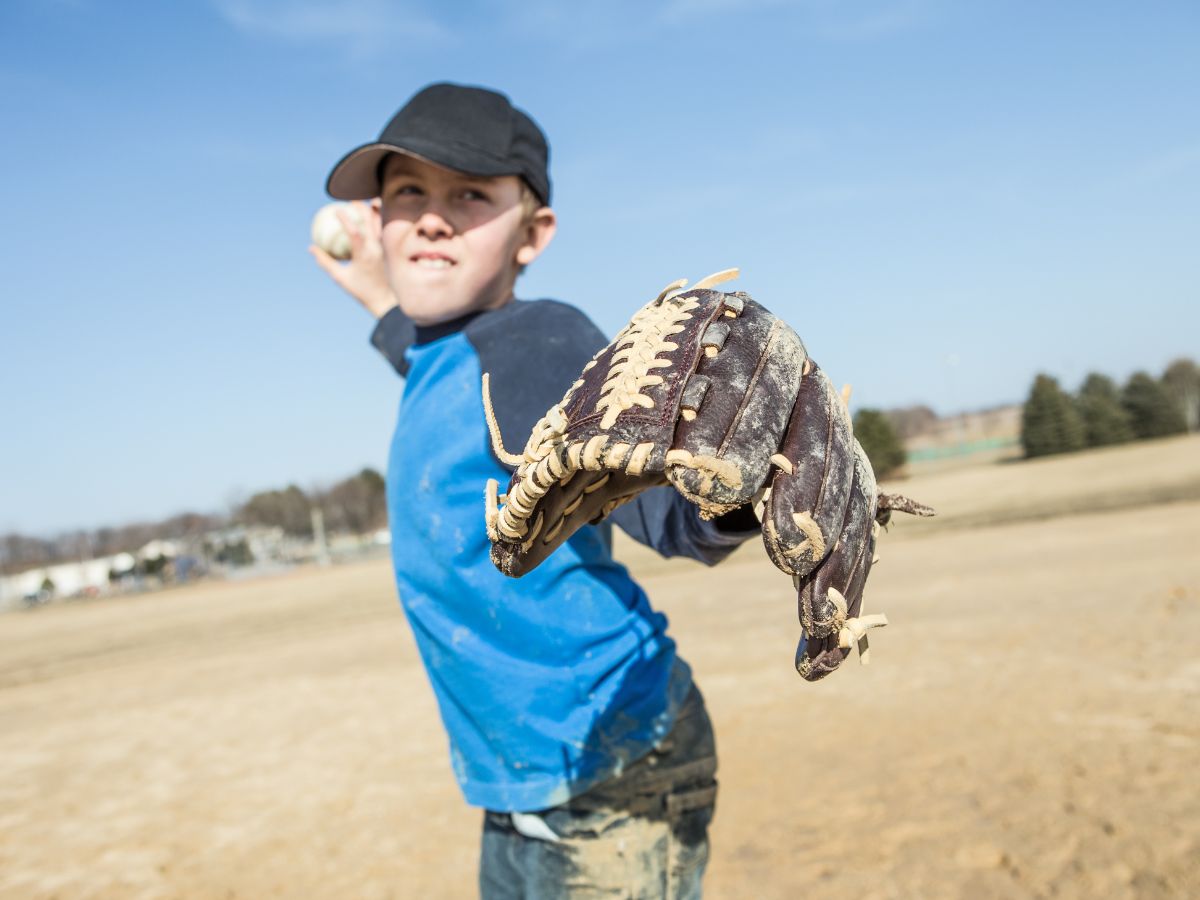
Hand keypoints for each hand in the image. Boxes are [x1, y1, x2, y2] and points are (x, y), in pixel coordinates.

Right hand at [308, 200, 396, 318]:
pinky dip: (385, 220)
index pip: (355, 232)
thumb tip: (311, 247)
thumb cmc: (361, 290)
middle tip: (352, 200)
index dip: (345, 218)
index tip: (336, 210)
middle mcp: (378, 248)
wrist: (387, 300)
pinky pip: (388, 229)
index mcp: (364, 255)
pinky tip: (381, 214)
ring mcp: (387, 248)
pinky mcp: (393, 249)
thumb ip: (325, 262)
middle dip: (361, 207)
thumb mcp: (340, 278)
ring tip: (370, 201)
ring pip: (383, 223)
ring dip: (376, 210)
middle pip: (371, 221)